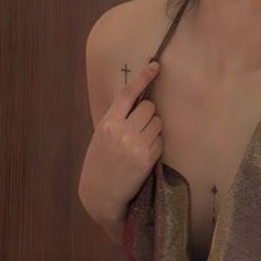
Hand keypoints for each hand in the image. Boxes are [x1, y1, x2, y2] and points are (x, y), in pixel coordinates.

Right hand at [78, 57, 165, 223]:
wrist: (100, 194)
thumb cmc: (99, 163)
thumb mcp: (101, 136)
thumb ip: (117, 119)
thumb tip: (138, 103)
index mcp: (108, 122)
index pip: (128, 94)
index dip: (143, 78)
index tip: (155, 65)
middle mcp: (122, 131)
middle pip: (149, 107)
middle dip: (149, 114)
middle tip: (140, 128)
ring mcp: (136, 145)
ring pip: (158, 123)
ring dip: (154, 129)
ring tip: (140, 143)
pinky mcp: (147, 159)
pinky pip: (161, 142)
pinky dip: (156, 145)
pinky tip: (144, 156)